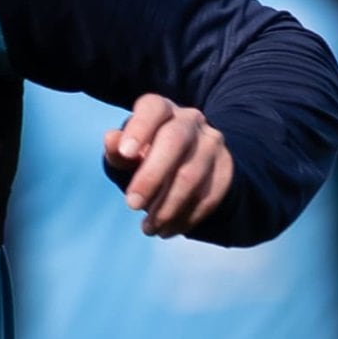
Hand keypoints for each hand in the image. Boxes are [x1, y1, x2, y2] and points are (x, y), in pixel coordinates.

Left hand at [106, 93, 235, 237]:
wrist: (187, 166)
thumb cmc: (145, 158)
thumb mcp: (128, 154)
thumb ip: (117, 150)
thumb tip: (111, 140)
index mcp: (161, 110)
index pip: (153, 109)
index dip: (140, 129)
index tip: (125, 153)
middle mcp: (190, 120)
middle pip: (174, 141)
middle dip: (151, 176)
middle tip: (131, 204)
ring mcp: (212, 143)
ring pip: (192, 175)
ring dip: (167, 207)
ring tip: (149, 228)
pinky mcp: (226, 168)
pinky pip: (209, 196)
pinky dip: (186, 217)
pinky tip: (168, 229)